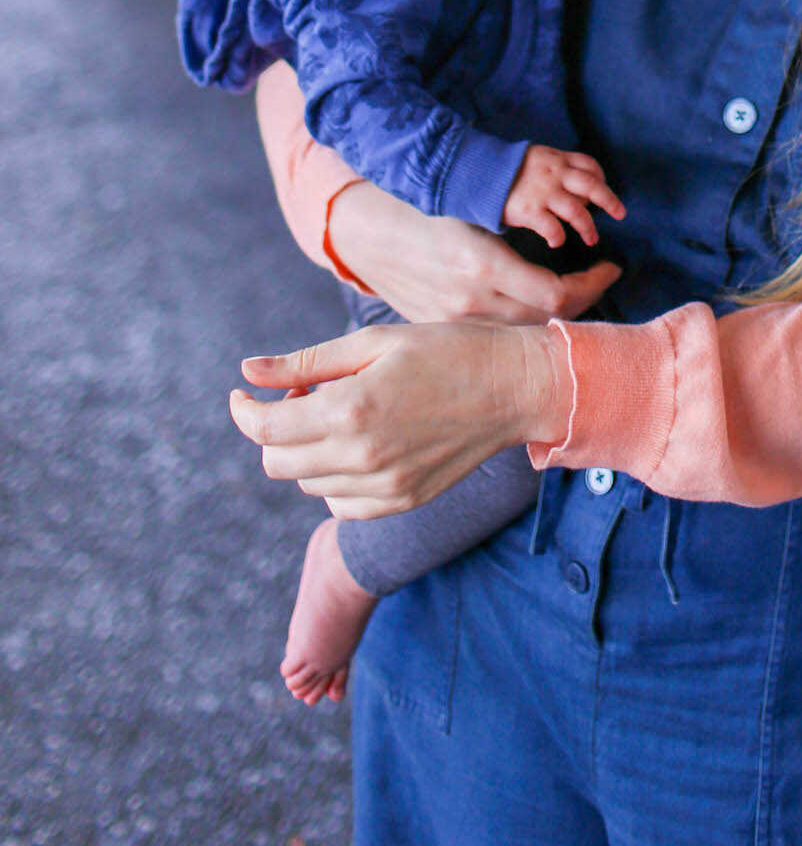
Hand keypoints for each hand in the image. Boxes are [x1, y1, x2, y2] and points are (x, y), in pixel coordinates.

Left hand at [229, 319, 571, 518]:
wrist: (513, 387)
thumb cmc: (445, 350)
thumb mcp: (373, 341)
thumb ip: (307, 362)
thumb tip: (247, 372)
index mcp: (349, 410)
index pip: (265, 430)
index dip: (243, 411)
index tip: (244, 395)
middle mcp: (360, 457)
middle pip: (278, 463)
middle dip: (273, 430)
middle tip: (303, 395)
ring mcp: (383, 488)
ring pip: (308, 484)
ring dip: (306, 451)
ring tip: (340, 413)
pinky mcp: (401, 502)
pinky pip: (341, 504)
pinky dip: (334, 478)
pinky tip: (359, 444)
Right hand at [327, 181, 619, 323]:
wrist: (368, 236)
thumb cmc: (426, 209)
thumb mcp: (474, 210)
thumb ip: (518, 227)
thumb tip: (572, 238)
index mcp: (481, 266)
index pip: (557, 294)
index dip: (593, 284)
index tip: (612, 266)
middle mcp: (470, 303)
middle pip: (547, 319)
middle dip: (585, 299)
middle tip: (603, 278)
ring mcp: (455, 323)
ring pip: (525, 332)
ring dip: (558, 314)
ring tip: (579, 290)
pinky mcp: (444, 332)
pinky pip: (498, 336)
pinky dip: (526, 323)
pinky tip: (539, 306)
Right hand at [502, 146, 624, 249]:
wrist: (477, 171)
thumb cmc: (505, 169)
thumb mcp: (534, 159)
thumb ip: (553, 168)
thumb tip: (570, 186)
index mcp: (557, 159)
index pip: (589, 165)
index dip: (601, 178)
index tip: (603, 188)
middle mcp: (555, 174)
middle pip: (592, 185)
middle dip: (609, 200)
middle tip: (620, 214)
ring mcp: (543, 192)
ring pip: (577, 210)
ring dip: (588, 226)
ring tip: (592, 239)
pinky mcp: (529, 210)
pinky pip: (552, 227)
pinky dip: (558, 236)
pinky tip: (557, 242)